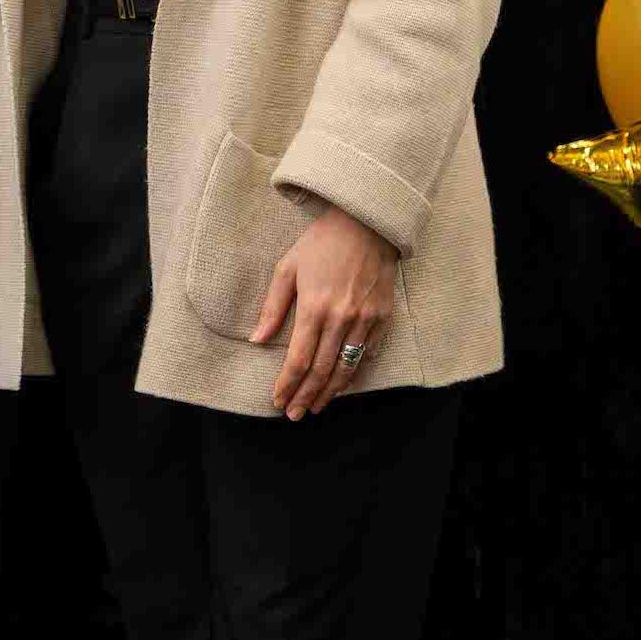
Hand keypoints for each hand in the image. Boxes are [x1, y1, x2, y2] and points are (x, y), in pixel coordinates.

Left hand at [250, 204, 396, 420]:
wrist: (365, 225)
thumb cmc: (320, 244)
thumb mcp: (286, 269)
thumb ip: (272, 307)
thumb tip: (257, 339)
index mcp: (315, 307)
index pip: (298, 358)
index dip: (287, 383)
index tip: (277, 400)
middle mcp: (342, 318)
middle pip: (322, 370)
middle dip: (306, 395)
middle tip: (294, 414)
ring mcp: (366, 319)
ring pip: (348, 367)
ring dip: (330, 392)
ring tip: (316, 407)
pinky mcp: (384, 317)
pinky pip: (368, 354)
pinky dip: (354, 373)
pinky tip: (341, 385)